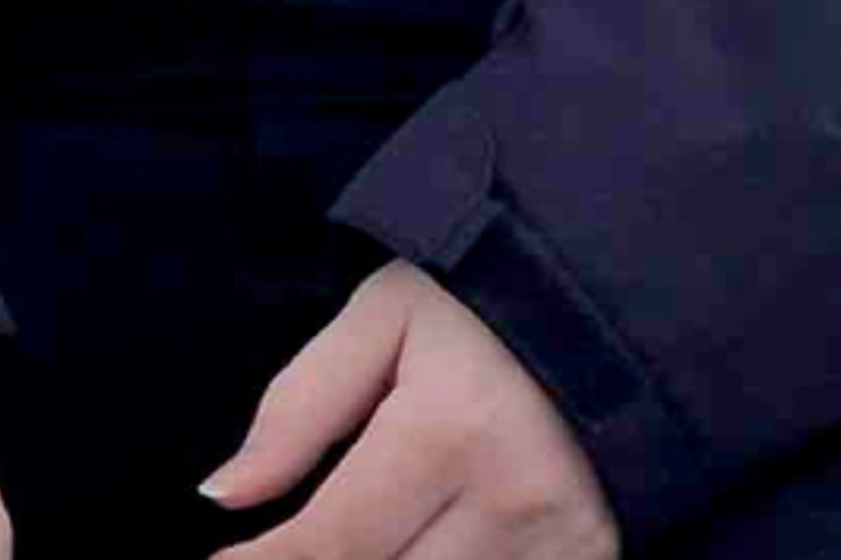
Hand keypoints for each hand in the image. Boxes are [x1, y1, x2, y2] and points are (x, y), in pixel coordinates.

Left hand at [201, 261, 615, 556]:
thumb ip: (299, 409)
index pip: (336, 538)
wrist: (617, 307)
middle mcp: (510, 505)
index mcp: (450, 430)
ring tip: (349, 540)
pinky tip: (406, 546)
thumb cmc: (480, 306)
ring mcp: (559, 550)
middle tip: (276, 553)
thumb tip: (223, 494)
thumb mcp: (381, 318)